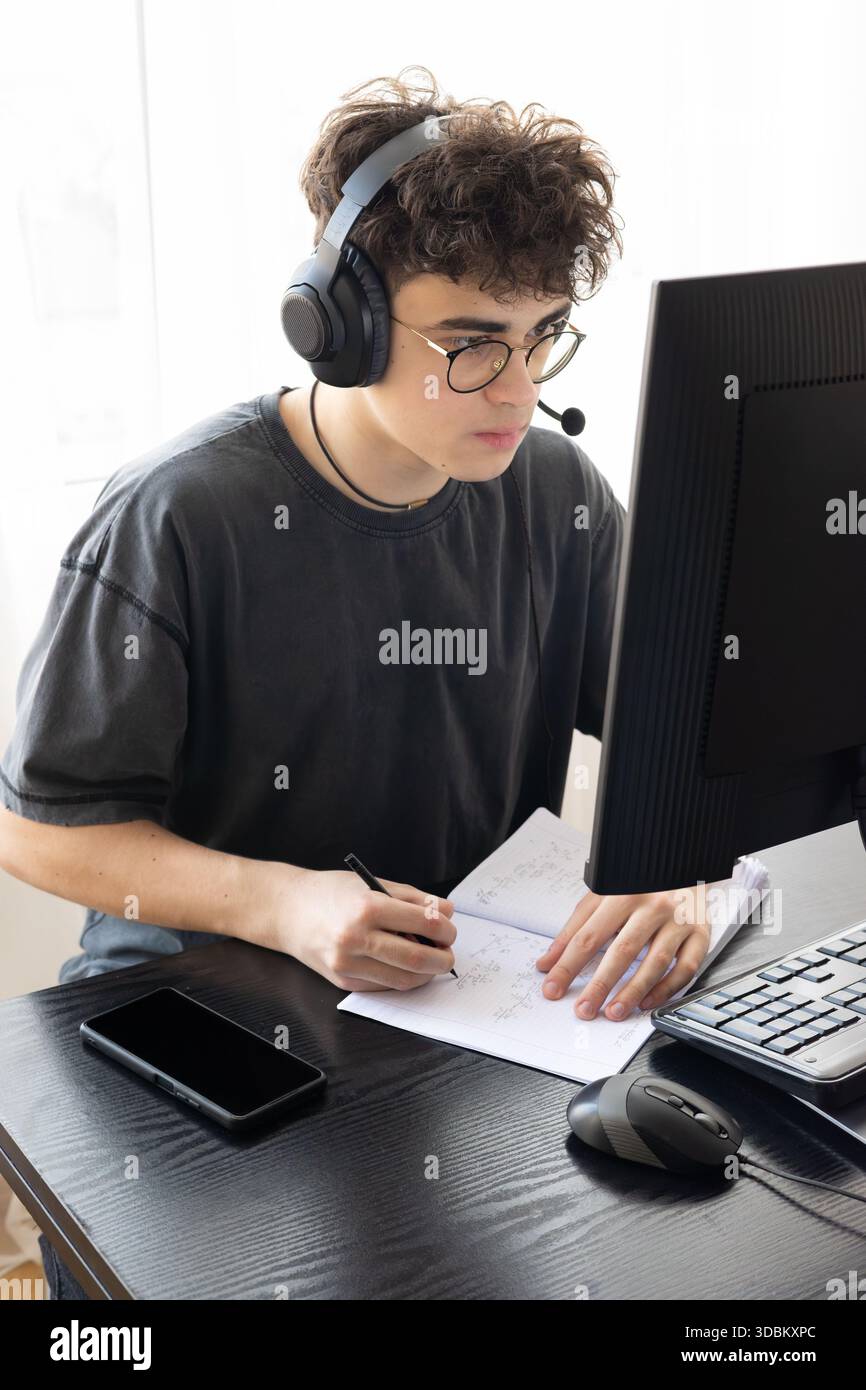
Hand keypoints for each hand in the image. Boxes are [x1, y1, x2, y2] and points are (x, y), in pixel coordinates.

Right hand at [263, 866, 456, 991]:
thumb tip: (446, 912)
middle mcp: (356, 938)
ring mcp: (348, 964)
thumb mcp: (372, 884)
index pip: (423, 923)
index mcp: (367, 907)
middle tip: (448, 953)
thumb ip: (412, 898)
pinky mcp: (343, 981)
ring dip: (426, 974)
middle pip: (417, 958)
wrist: (288, 911)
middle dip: (442, 958)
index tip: (450, 930)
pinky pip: (384, 986)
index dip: (446, 929)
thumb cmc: (331, 893)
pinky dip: (401, 978)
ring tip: (432, 962)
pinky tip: (405, 967)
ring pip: (403, 979)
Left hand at [535, 885, 719, 1019]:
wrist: (683, 860)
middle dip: (599, 985)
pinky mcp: (700, 933)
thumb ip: (576, 927)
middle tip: (584, 1010)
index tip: (552, 987)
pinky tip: (646, 1002)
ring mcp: (679, 920)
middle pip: (622, 951)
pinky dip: (666, 989)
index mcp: (623, 893)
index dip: (568, 965)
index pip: (589, 936)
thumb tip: (549, 961)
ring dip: (632, 992)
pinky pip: (685, 968)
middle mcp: (653, 906)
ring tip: (613, 1012)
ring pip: (655, 962)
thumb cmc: (639, 880)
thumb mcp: (603, 893)